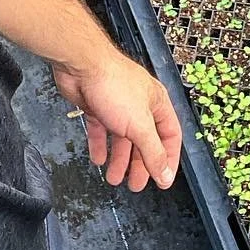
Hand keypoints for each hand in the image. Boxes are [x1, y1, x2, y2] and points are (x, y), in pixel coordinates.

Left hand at [53, 48, 182, 192]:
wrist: (80, 66)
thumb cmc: (113, 84)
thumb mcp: (139, 125)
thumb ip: (152, 152)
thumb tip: (165, 174)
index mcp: (157, 104)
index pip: (170, 136)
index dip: (167, 159)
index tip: (163, 179)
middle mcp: (139, 104)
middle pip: (144, 140)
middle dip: (140, 164)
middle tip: (135, 184)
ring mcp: (117, 105)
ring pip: (122, 138)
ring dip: (119, 159)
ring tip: (114, 178)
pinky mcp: (97, 105)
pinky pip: (101, 131)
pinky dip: (100, 146)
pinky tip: (98, 159)